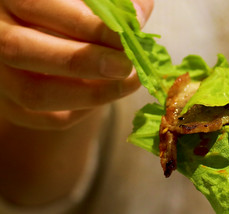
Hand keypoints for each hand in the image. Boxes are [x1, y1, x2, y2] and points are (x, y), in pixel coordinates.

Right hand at [0, 0, 152, 129]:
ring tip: (128, 83)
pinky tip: (106, 95)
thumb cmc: (77, 15)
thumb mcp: (92, 1)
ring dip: (89, 94)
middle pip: (22, 50)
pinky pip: (44, 118)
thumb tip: (135, 19)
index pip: (39, 6)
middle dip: (82, 61)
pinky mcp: (12, 105)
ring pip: (33, 93)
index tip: (125, 38)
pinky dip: (80, 111)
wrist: (54, 39)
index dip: (87, 25)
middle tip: (125, 66)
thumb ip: (111, 4)